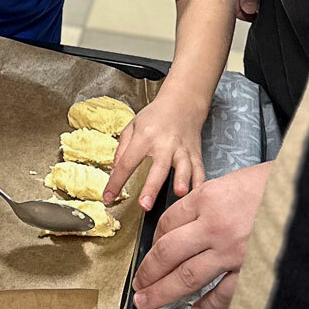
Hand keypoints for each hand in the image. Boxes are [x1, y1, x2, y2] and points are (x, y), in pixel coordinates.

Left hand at [104, 88, 206, 210]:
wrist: (182, 103)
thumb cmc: (155, 115)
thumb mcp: (132, 126)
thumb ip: (122, 149)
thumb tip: (114, 172)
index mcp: (144, 137)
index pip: (127, 163)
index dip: (116, 182)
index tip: (108, 198)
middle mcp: (164, 144)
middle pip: (158, 168)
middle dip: (151, 187)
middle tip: (144, 205)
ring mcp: (182, 150)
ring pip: (184, 167)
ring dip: (182, 181)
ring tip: (179, 194)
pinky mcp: (195, 154)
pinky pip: (200, 170)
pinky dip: (200, 183)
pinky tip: (198, 195)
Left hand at [130, 160, 272, 308]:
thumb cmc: (280, 184)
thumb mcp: (236, 181)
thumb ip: (211, 201)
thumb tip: (191, 221)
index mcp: (208, 198)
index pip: (168, 222)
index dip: (154, 238)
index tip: (150, 250)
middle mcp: (214, 226)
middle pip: (167, 253)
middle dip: (147, 272)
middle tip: (137, 285)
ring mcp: (233, 252)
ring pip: (186, 277)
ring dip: (162, 292)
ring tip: (147, 301)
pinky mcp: (252, 271)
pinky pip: (223, 295)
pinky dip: (207, 306)